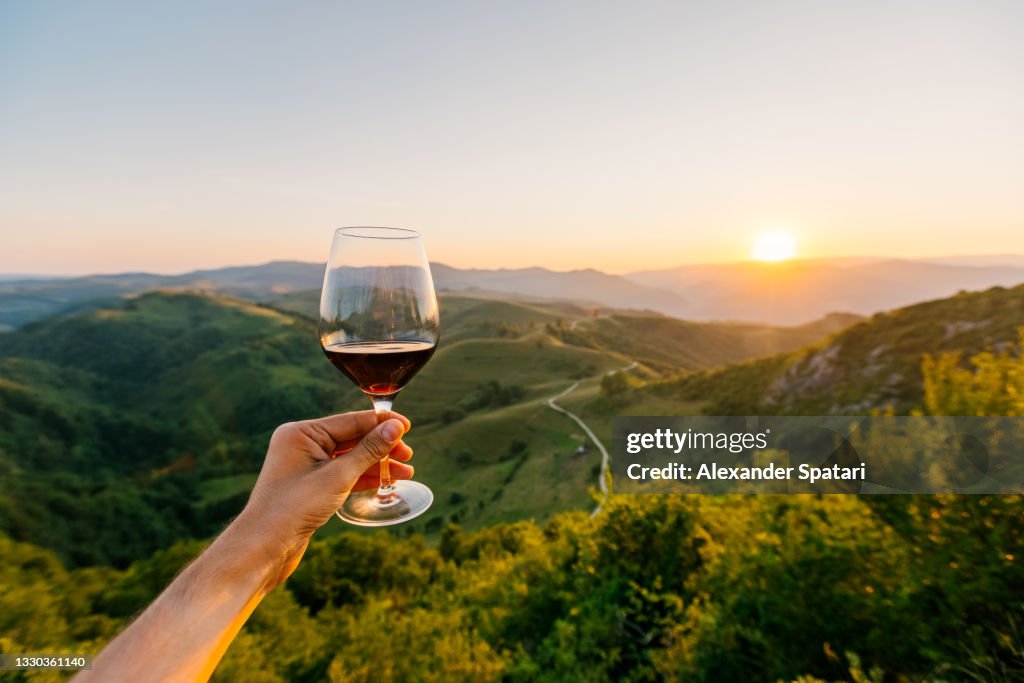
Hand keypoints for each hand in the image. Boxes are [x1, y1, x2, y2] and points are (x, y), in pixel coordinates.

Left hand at [237, 410, 413, 586]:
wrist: (264, 547)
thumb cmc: (294, 508)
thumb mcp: (338, 476)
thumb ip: (369, 450)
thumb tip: (395, 428)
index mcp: (301, 433)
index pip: (350, 421)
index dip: (381, 423)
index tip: (408, 426)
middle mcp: (302, 444)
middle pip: (352, 438)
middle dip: (382, 447)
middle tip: (408, 454)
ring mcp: (306, 466)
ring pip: (350, 458)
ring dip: (377, 464)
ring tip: (405, 472)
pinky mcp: (310, 486)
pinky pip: (342, 474)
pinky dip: (363, 477)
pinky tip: (384, 481)